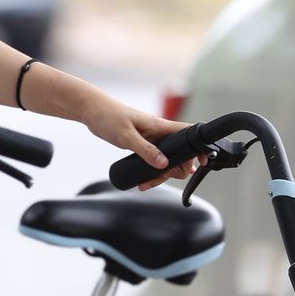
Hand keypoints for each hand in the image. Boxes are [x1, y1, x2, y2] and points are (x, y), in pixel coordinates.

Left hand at [82, 94, 197, 189]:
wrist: (92, 111)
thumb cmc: (109, 116)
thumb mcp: (127, 135)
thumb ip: (145, 149)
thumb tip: (163, 164)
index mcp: (160, 126)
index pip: (188, 134)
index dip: (198, 147)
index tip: (202, 161)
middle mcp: (159, 133)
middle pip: (179, 154)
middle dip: (175, 169)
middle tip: (162, 178)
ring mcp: (151, 139)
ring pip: (165, 160)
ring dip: (160, 174)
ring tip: (145, 184)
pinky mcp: (142, 145)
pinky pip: (153, 160)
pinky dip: (151, 171)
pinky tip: (145, 180)